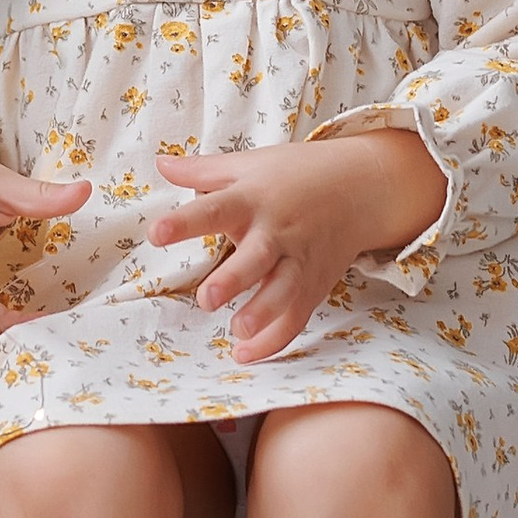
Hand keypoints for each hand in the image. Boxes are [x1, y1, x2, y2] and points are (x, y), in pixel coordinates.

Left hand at [148, 131, 448, 360]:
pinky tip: (245, 353)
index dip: (186, 222)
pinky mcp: (315, 284)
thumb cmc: (297, 173)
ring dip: (261, 314)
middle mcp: (277, 231)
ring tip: (237, 330)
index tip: (156, 233)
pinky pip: (297, 317)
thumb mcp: (249, 164)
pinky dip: (274, 339)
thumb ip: (202, 170)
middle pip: (257, 258)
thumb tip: (160, 164)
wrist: (362, 187)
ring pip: (283, 292)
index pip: (215, 208)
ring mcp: (299, 260)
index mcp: (253, 199)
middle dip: (234, 279)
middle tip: (207, 299)